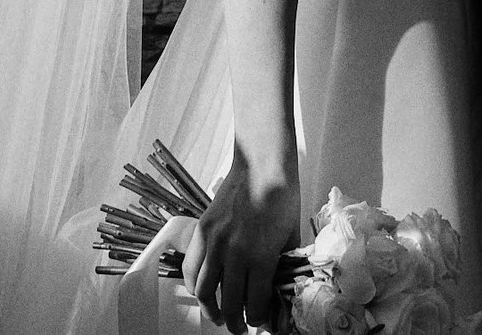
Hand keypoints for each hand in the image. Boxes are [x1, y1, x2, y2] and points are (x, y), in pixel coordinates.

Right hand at [187, 144, 295, 332]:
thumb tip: (280, 289)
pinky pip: (191, 267)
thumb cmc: (282, 196)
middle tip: (240, 329)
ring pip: (204, 290)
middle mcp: (235, 253)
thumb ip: (283, 265)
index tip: (261, 322)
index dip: (258, 319)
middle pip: (229, 303)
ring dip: (211, 309)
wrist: (262, 164)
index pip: (256, 304)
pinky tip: (202, 291)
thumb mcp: (291, 235)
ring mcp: (215, 242)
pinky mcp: (202, 231)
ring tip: (218, 317)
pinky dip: (194, 285)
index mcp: (261, 256)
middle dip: (235, 323)